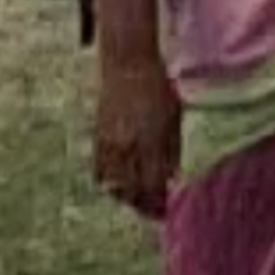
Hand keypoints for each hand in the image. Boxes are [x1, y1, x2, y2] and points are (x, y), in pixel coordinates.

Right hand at [92, 48, 183, 218]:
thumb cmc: (159, 87)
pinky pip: (100, 172)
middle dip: (146, 206)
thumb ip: (175, 149)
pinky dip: (110, 184)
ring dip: (128, 198)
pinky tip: (120, 186)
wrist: (128, 63)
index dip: (161, 204)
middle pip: (134, 191)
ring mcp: (111, 143)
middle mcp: (129, 145)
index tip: (169, 212)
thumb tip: (176, 179)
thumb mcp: (175, 116)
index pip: (154, 186)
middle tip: (156, 212)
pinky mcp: (98, 138)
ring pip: (115, 186)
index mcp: (152, 140)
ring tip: (140, 201)